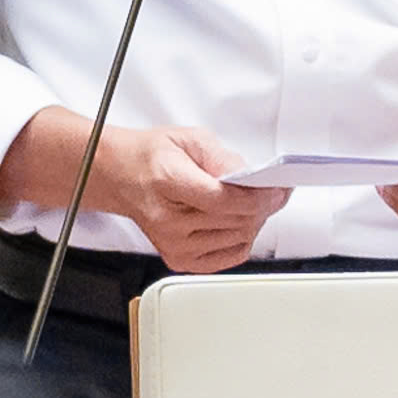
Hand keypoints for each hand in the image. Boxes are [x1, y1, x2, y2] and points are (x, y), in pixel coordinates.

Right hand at [105, 124, 289, 273]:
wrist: (120, 177)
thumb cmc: (151, 157)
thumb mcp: (188, 138)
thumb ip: (222, 157)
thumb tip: (250, 177)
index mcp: (167, 182)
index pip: (223, 200)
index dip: (258, 196)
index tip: (276, 188)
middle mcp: (168, 220)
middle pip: (235, 221)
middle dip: (264, 205)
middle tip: (274, 190)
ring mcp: (173, 244)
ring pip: (238, 239)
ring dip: (256, 221)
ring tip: (256, 202)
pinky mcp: (180, 259)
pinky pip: (230, 256)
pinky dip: (244, 239)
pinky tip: (242, 221)